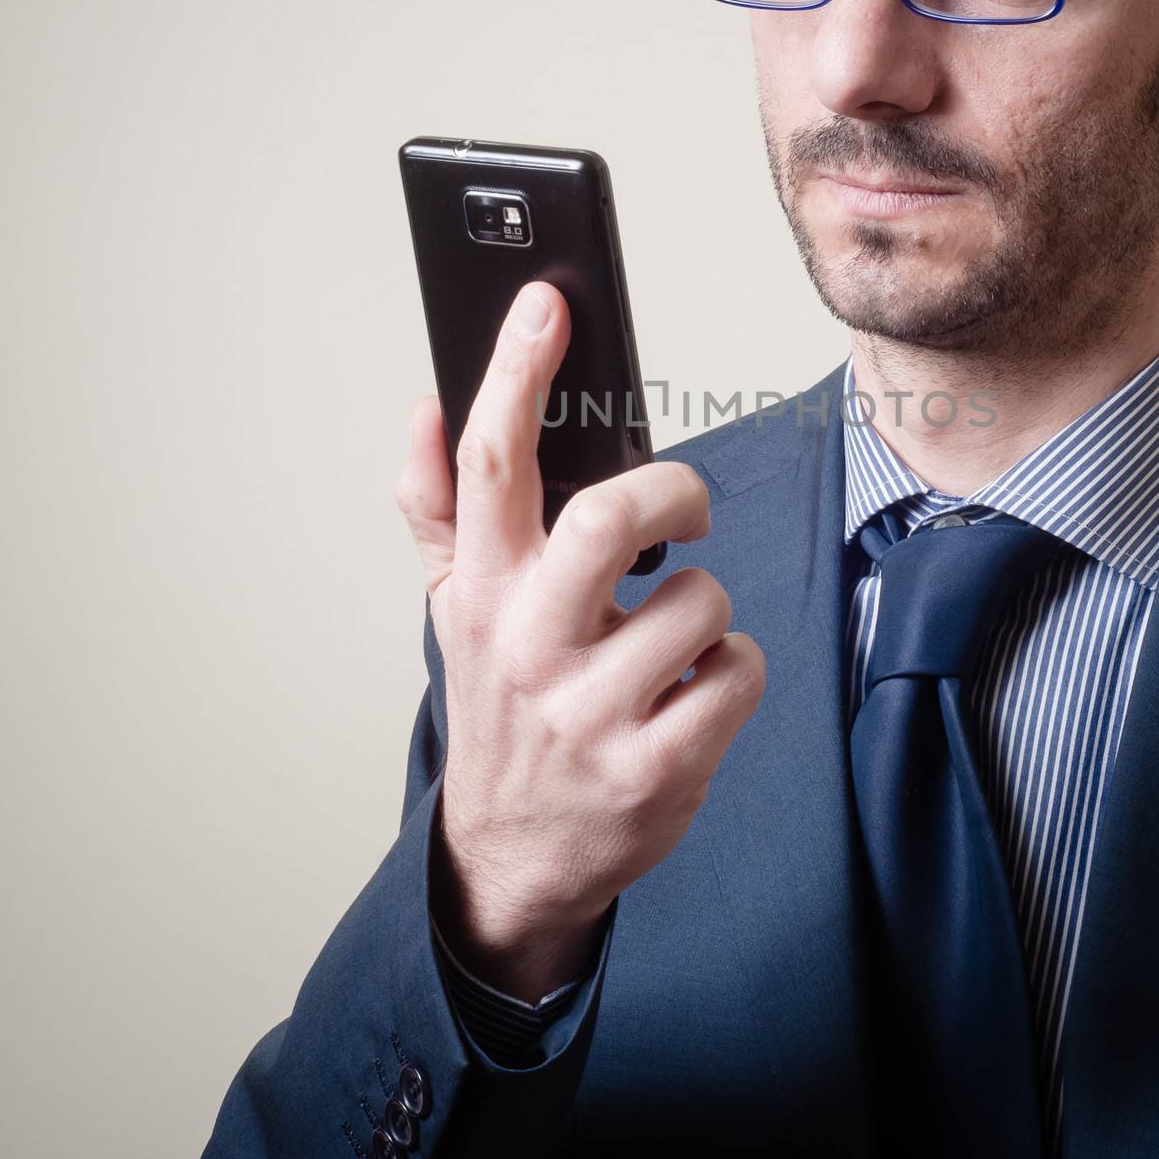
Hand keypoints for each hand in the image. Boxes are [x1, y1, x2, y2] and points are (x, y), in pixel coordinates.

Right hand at [395, 281, 765, 998]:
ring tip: (669, 647)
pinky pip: (736, 672)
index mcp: (482, 593)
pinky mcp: (655, 767)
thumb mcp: (457, 612)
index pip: (490, 464)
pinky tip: (691, 697)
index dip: (517, 372)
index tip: (546, 303)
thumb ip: (438, 511)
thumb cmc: (502, 708)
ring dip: (705, 610)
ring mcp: (591, 712)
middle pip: (612, 516)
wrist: (515, 856)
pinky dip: (731, 672)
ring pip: (700, 601)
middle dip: (677, 493)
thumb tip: (421, 409)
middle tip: (687, 512)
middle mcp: (527, 645)